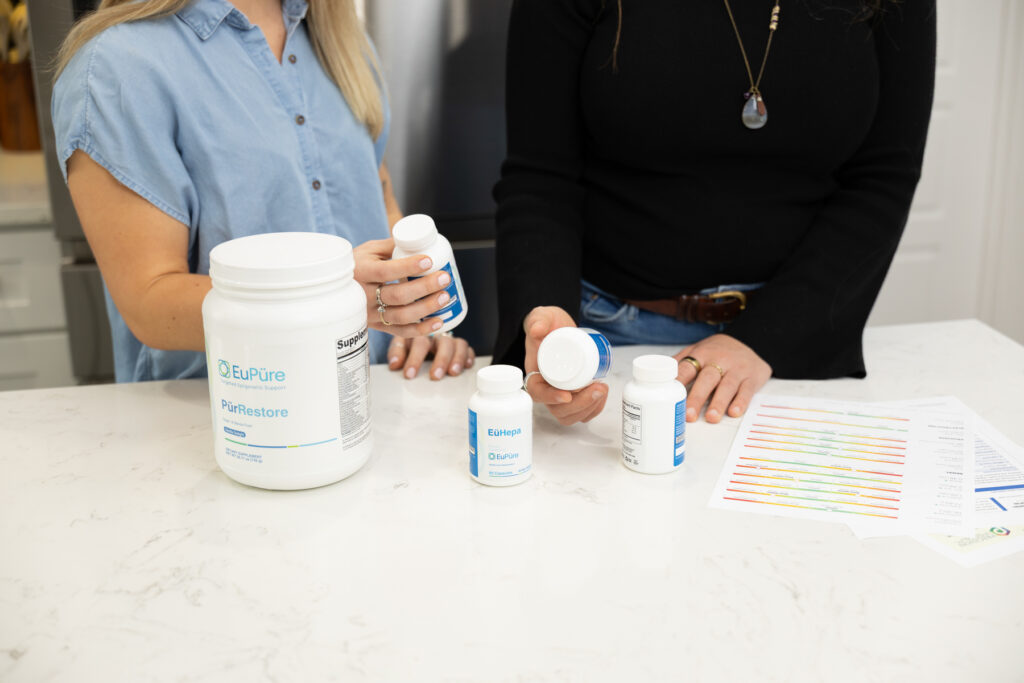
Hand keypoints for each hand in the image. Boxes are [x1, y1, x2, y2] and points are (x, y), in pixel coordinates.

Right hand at [354, 238, 451, 336]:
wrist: (336, 289)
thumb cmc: (358, 264)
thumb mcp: (369, 250)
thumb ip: (393, 245)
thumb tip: (421, 240)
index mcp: (361, 272)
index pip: (385, 271)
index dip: (408, 267)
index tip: (428, 260)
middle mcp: (363, 296)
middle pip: (397, 295)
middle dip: (425, 287)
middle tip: (444, 278)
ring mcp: (370, 314)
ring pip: (401, 316)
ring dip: (426, 308)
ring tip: (445, 297)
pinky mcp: (376, 326)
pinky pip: (400, 332)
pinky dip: (421, 330)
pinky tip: (439, 322)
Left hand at [388, 334, 475, 379]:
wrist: (420, 330)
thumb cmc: (411, 341)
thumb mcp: (400, 344)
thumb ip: (396, 353)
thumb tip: (394, 364)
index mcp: (421, 332)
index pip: (420, 343)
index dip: (415, 359)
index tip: (410, 375)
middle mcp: (438, 334)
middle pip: (443, 343)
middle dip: (440, 360)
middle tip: (435, 376)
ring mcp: (451, 340)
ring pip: (459, 345)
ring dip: (457, 359)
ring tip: (453, 373)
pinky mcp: (461, 347)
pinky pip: (469, 349)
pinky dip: (469, 357)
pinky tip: (467, 366)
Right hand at [522, 306, 608, 424]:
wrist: (560, 328)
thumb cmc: (548, 325)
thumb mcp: (542, 317)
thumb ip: (538, 320)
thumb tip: (537, 330)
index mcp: (535, 375)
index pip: (537, 393)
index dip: (551, 398)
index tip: (567, 395)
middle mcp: (546, 389)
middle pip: (558, 410)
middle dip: (580, 404)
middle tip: (597, 387)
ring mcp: (560, 394)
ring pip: (571, 415)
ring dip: (589, 408)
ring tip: (602, 388)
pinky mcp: (574, 395)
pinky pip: (582, 412)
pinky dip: (594, 408)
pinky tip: (602, 395)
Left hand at [674, 334, 770, 422]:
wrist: (750, 341)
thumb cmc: (717, 351)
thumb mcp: (697, 350)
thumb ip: (680, 363)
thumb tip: (655, 378)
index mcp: (702, 355)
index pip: (687, 368)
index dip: (678, 382)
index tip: (669, 395)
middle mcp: (719, 361)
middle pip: (707, 379)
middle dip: (697, 397)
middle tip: (689, 415)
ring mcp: (737, 369)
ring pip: (727, 386)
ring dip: (719, 402)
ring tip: (711, 418)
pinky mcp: (752, 378)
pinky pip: (747, 390)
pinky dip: (741, 402)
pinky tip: (734, 412)